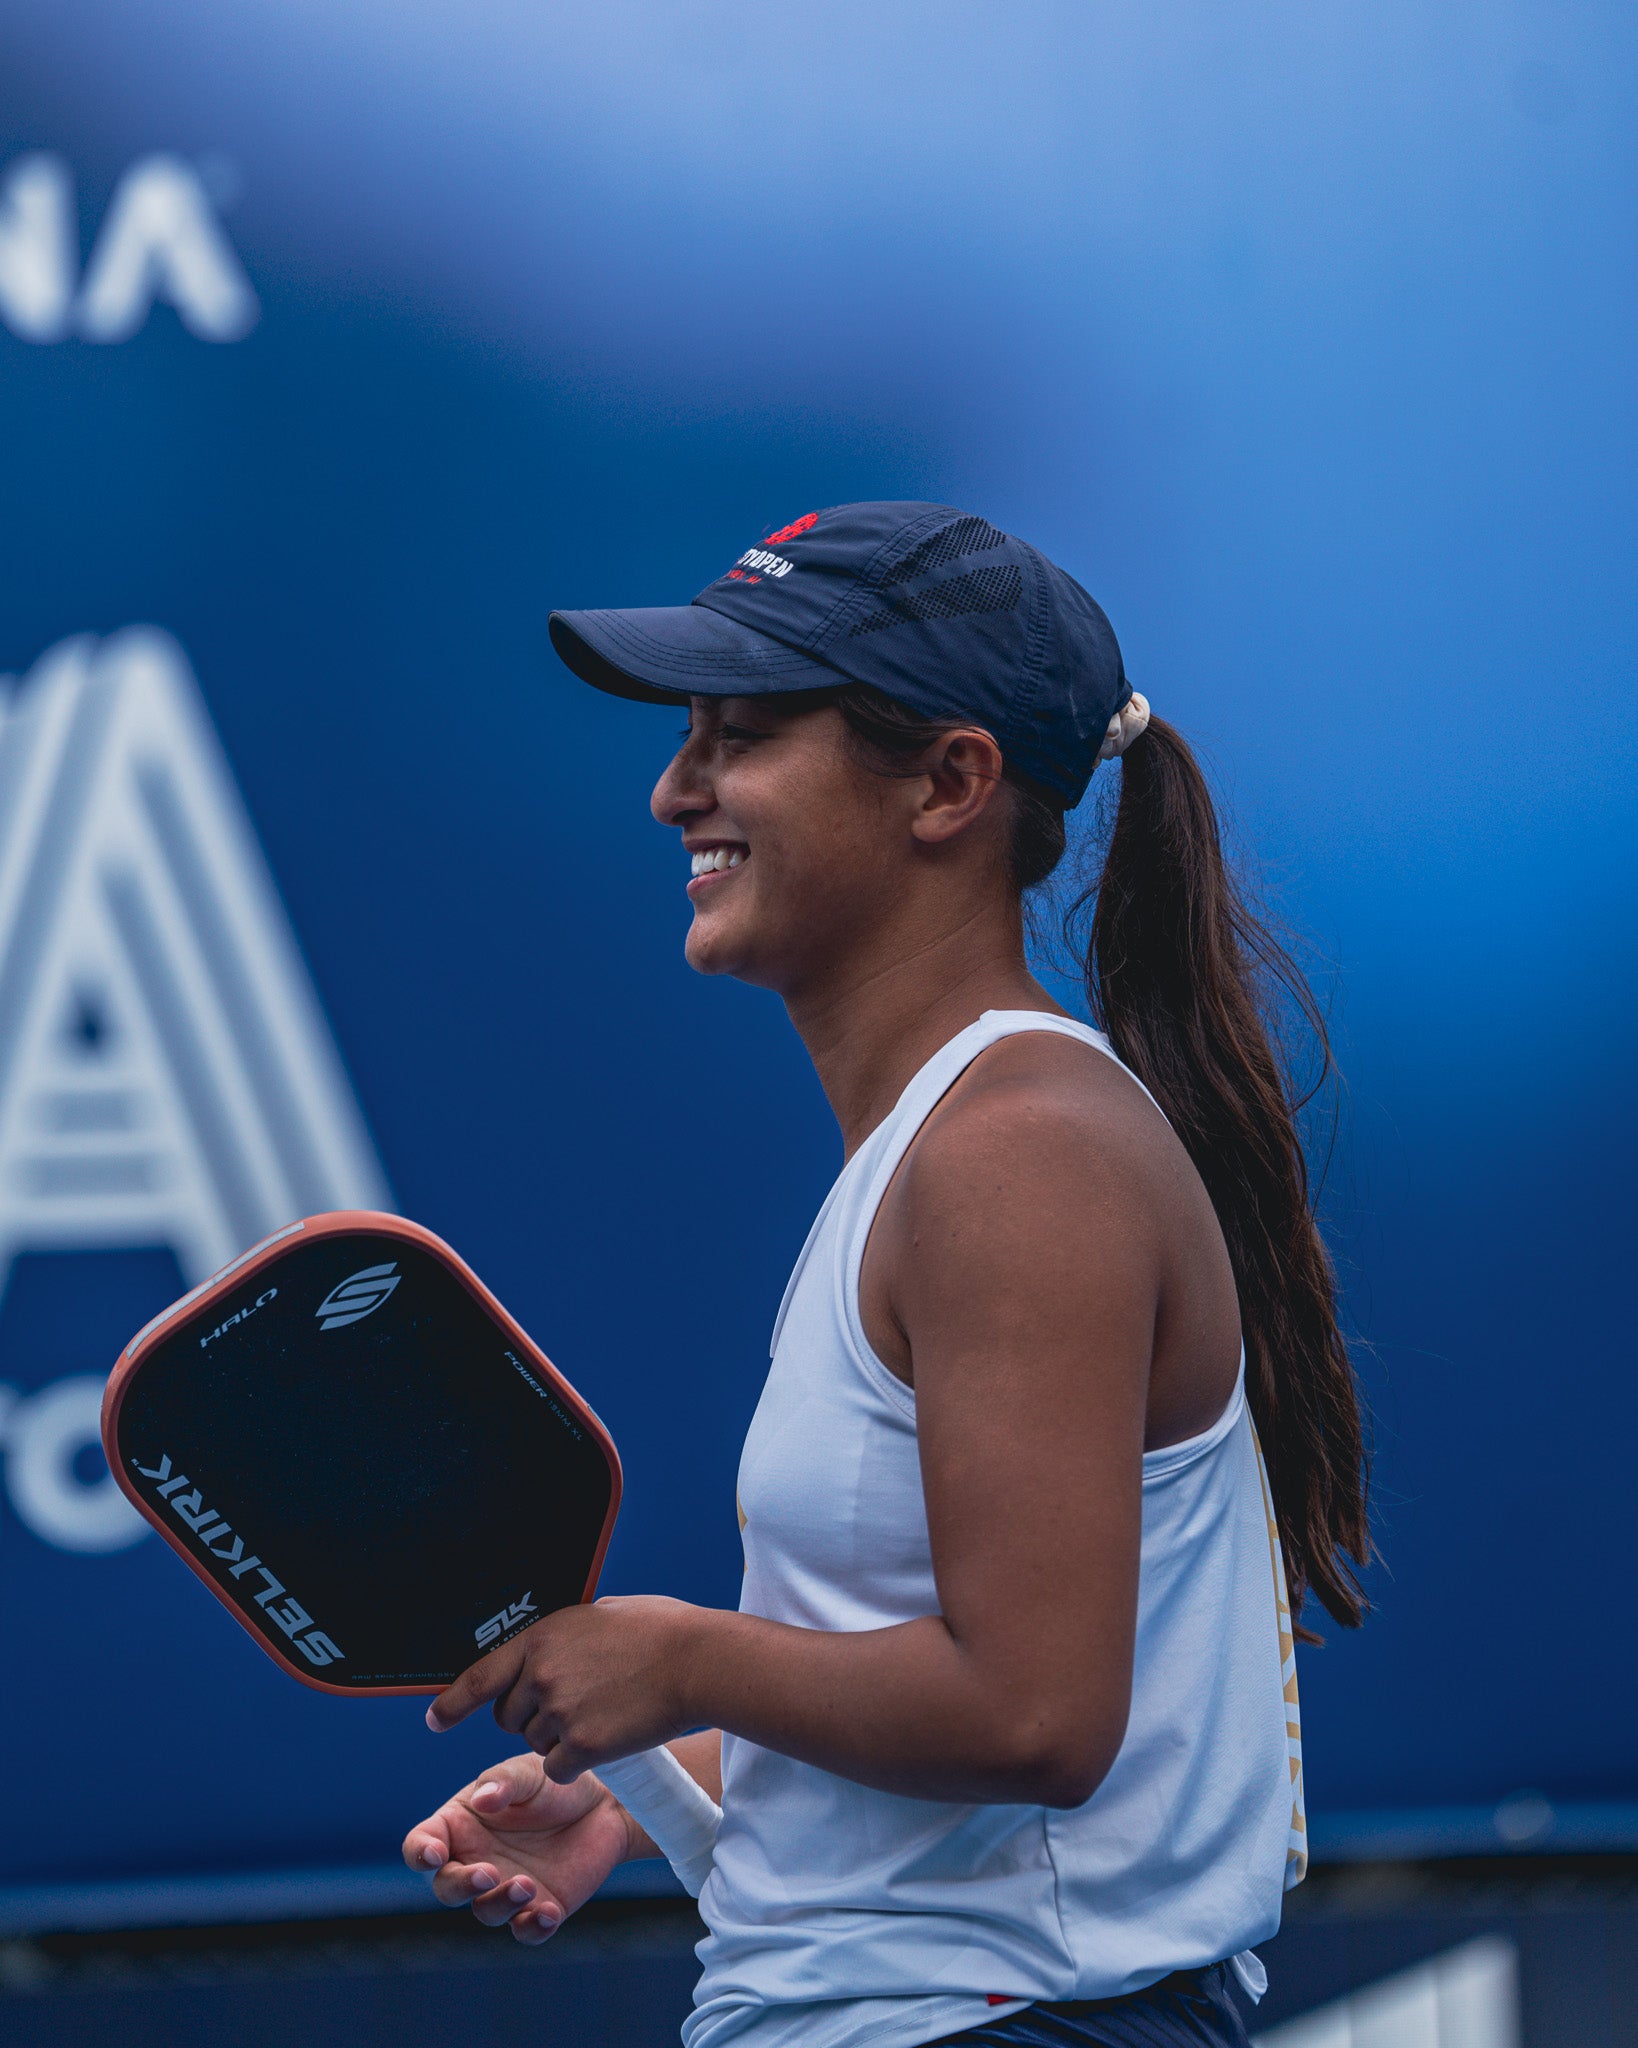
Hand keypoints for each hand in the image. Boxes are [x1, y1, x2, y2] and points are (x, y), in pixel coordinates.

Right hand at [401, 1751, 634, 1942]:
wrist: (607, 1804)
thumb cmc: (555, 1782)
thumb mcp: (528, 1771)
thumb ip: (503, 1783)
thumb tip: (482, 1802)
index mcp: (461, 1825)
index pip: (422, 1844)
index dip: (420, 1852)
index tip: (434, 1854)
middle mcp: (476, 1861)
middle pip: (447, 1887)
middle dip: (461, 1885)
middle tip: (488, 1872)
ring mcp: (505, 1888)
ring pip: (486, 1911)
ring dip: (500, 1903)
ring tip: (526, 1885)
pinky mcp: (540, 1908)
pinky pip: (526, 1931)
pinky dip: (532, 1928)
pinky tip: (548, 1913)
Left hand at [424, 1596, 701, 1781]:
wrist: (695, 1661)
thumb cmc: (659, 1632)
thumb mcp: (600, 1615)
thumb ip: (565, 1638)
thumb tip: (553, 1651)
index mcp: (541, 1638)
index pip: (479, 1676)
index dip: (452, 1703)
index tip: (435, 1721)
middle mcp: (541, 1675)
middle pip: (510, 1718)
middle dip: (532, 1718)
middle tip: (574, 1706)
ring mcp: (559, 1711)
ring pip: (537, 1744)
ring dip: (560, 1740)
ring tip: (602, 1714)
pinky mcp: (582, 1746)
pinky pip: (558, 1768)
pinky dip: (576, 1764)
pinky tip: (605, 1741)